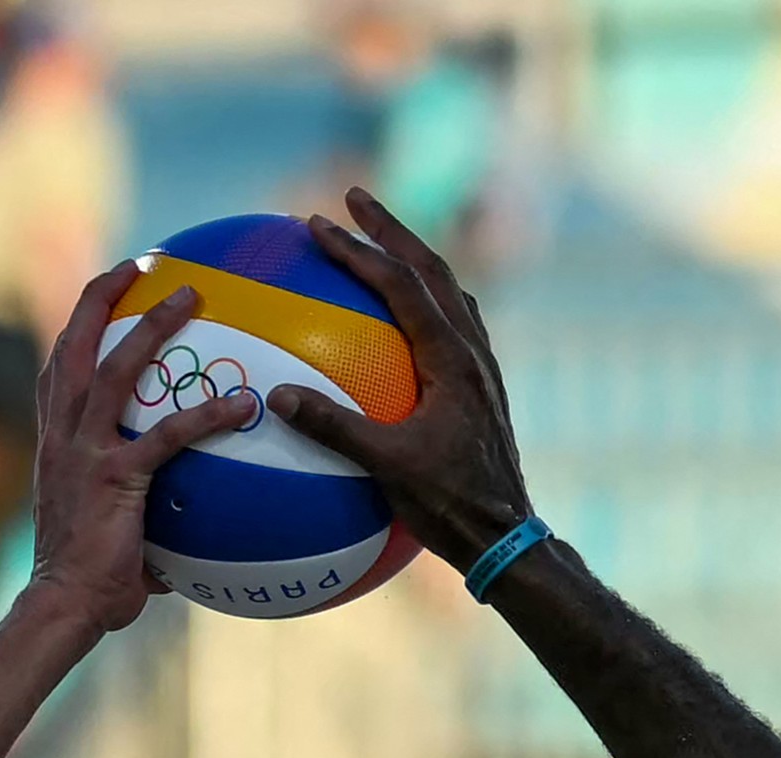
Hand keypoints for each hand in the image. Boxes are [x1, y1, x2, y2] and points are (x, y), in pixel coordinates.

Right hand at [31, 260, 257, 632]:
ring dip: (151, 326)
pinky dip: (206, 415)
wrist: (62, 607)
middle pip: (74, 344)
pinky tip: (245, 404)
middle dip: (103, 296)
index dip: (80, 321)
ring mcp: (84, 453)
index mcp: (56, 441)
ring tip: (192, 294)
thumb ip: (150, 508)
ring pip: (114, 370)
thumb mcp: (115, 530)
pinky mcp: (113, 478)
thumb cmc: (91, 582)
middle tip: (143, 262)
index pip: (60, 365)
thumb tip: (200, 516)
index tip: (110, 287)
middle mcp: (63, 435)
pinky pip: (166, 435)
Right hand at [268, 188, 530, 573]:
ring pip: (448, 291)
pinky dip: (424, 299)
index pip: (401, 285)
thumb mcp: (386, 466)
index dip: (359, 249)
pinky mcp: (480, 387)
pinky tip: (402, 313)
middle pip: (431, 269)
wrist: (505, 535)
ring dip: (412, 258)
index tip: (318, 222)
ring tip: (381, 240)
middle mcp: (471, 351)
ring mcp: (481, 367)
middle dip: (391, 229)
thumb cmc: (448, 504)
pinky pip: (452, 323)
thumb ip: (331, 427)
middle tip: (355, 198)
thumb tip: (276, 395)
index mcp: (451, 359)